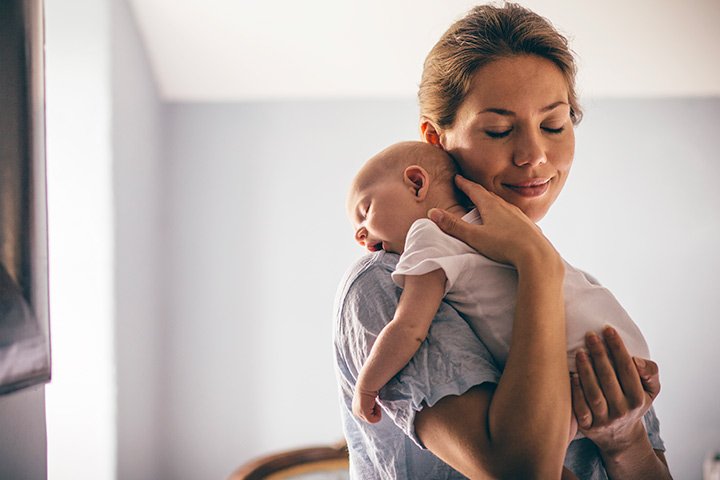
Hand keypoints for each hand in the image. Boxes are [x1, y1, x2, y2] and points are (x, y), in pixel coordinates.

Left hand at [352, 388, 381, 423]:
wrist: (366, 384)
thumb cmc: (368, 389)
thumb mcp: (367, 400)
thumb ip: (368, 406)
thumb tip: (373, 407)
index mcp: (355, 409)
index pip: (367, 416)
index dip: (373, 409)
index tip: (373, 401)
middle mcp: (356, 412)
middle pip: (370, 419)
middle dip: (374, 411)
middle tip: (374, 402)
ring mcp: (359, 413)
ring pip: (372, 420)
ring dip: (376, 411)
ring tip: (374, 402)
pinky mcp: (364, 413)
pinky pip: (374, 420)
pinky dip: (378, 413)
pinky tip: (375, 404)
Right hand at [428, 175, 559, 268]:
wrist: (537, 255)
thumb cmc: (504, 245)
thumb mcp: (474, 236)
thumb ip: (454, 226)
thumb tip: (433, 213)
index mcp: (491, 206)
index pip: (474, 190)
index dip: (464, 184)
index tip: (458, 178)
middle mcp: (506, 207)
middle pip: (489, 195)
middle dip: (477, 192)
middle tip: (469, 189)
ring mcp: (519, 216)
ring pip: (502, 205)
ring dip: (492, 203)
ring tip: (486, 206)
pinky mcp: (528, 226)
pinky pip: (513, 216)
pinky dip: (505, 215)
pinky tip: (506, 222)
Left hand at [571, 326, 660, 453]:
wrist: (620, 436)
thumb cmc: (634, 403)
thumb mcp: (651, 390)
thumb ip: (650, 373)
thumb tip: (637, 361)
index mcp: (638, 399)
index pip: (627, 369)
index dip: (618, 348)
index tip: (608, 329)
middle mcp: (622, 410)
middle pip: (609, 379)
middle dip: (599, 355)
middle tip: (590, 335)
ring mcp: (604, 420)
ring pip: (594, 393)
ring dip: (586, 371)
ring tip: (580, 352)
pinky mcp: (588, 426)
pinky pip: (581, 408)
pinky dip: (576, 391)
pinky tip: (572, 375)